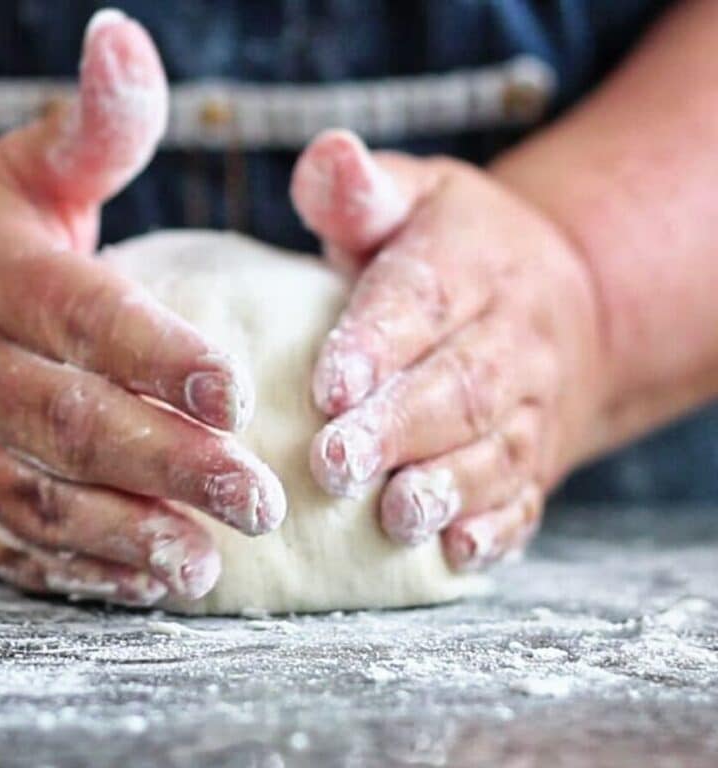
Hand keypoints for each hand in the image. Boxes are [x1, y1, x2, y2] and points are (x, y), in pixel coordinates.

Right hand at [0, 11, 284, 606]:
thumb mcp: (16, 174)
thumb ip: (91, 128)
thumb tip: (127, 35)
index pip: (83, 318)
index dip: (157, 357)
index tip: (237, 392)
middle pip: (71, 423)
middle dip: (169, 466)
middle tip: (262, 500)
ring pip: (37, 499)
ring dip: (124, 536)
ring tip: (206, 564)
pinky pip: (7, 545)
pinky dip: (75, 570)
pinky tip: (143, 586)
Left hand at [291, 130, 605, 570]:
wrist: (561, 296)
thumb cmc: (452, 248)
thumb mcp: (413, 199)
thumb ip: (360, 190)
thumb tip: (327, 154)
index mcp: (470, 263)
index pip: (422, 299)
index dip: (377, 342)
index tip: (328, 383)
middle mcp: (510, 338)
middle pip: (458, 386)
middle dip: (397, 428)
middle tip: (334, 464)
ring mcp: (531, 405)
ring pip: (496, 448)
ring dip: (446, 486)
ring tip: (395, 514)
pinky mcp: (538, 459)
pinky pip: (527, 496)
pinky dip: (497, 527)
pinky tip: (460, 551)